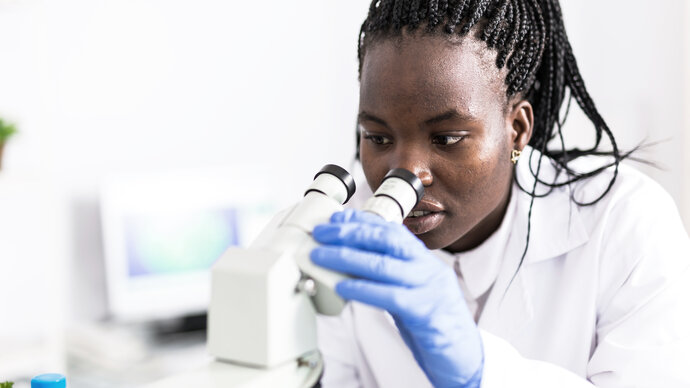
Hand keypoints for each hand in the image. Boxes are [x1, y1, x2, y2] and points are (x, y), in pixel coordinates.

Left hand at [310, 209, 482, 387]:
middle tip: (322, 233)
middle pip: (386, 241)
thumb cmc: (432, 321)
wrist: (463, 354)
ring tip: (321, 256)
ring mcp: (428, 289)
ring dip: (347, 258)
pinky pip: (390, 297)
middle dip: (350, 233)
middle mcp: (427, 269)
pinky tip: (342, 287)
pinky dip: (363, 290)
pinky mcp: (426, 313)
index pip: (391, 230)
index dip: (361, 221)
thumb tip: (347, 262)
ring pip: (384, 265)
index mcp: (422, 260)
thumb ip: (385, 275)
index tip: (336, 218)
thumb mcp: (409, 289)